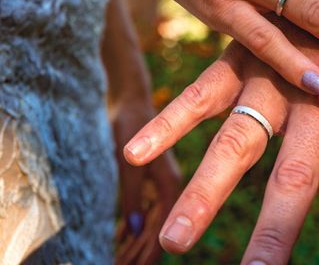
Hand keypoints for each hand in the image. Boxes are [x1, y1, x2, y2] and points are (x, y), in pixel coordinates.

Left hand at [112, 100, 181, 264]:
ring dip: (135, 244)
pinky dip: (132, 228)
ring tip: (119, 260)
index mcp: (169, 182)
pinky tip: (122, 240)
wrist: (130, 98)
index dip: (149, 253)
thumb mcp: (127, 158)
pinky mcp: (151, 179)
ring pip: (150, 223)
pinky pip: (144, 211)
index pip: (161, 229)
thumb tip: (136, 229)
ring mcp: (161, 184)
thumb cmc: (130, 120)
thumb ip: (133, 192)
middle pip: (156, 230)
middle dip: (141, 253)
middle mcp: (168, 186)